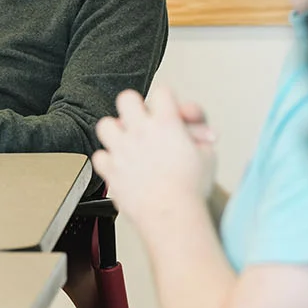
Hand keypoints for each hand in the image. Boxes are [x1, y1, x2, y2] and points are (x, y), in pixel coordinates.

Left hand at [92, 89, 216, 224]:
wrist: (172, 216)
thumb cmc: (190, 190)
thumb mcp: (208, 156)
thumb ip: (199, 139)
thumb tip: (197, 136)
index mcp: (167, 123)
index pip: (162, 92)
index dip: (168, 100)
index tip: (171, 111)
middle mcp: (141, 132)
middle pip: (127, 98)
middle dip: (135, 107)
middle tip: (143, 120)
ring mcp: (122, 150)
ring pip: (106, 124)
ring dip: (116, 131)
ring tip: (127, 142)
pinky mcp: (111, 170)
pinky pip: (99, 157)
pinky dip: (108, 160)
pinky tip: (120, 166)